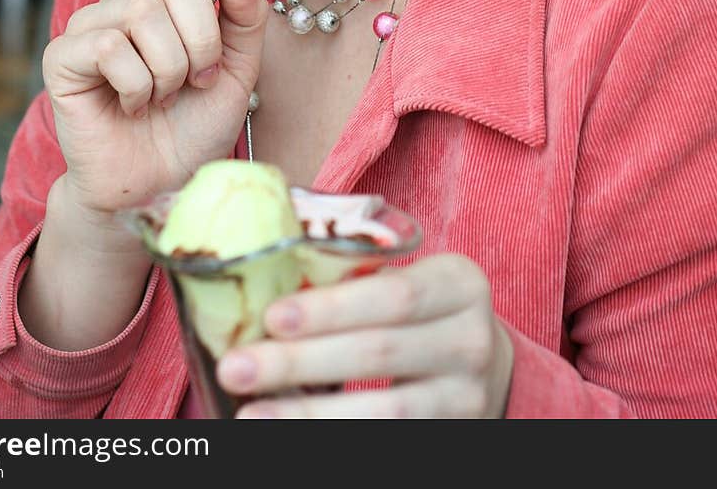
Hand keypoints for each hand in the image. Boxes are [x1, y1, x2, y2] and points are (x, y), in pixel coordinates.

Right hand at [42, 0, 266, 216]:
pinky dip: (136, 85)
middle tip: (198, 78)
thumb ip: (244, 19)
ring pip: (143, 13)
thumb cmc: (192, 127)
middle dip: (201, 38)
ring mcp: (90, 26)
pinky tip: (132, 106)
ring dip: (170, 68)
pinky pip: (110, 47)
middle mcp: (125, 2)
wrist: (158, 185)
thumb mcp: (237, 70)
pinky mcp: (63, 56)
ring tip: (162, 97)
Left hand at [216, 254, 513, 418]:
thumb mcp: (408, 277)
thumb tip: (258, 282)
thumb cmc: (418, 308)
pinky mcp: (454, 433)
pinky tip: (287, 433)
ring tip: (251, 414)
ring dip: (309, 413)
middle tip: (236, 367)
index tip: (271, 316)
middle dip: (301, 362)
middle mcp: (471, 340)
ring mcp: (466, 396)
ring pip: (385, 413)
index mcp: (459, 283)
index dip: (331, 308)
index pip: (393, 295)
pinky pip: (388, 440)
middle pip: (379, 353)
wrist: (480, 361)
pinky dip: (334, 438)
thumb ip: (355, 277)